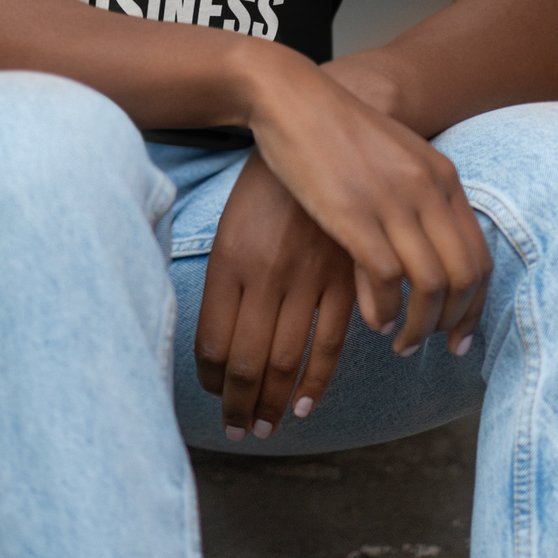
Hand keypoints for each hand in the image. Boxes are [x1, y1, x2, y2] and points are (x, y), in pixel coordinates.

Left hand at [195, 153, 354, 437]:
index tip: (213, 400)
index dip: (210, 383)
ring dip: (273, 403)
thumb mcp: (230, 228)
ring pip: (286, 361)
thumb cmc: (266, 184)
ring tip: (264, 428)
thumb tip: (216, 349)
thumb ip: (226, 285)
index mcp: (229, 260)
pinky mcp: (346, 275)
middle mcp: (266, 274)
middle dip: (238, 406)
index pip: (210, 345)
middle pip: (245, 362)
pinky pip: (330, 344)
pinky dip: (316, 382)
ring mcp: (308, 276)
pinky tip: (304, 405)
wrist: (316, 127)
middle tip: (238, 430)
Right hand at [236, 47, 492, 356]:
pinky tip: (374, 321)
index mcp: (442, 177)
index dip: (475, 306)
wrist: (292, 98)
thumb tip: (426, 259)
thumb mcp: (394, 161)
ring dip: (420, 325)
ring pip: (431, 284)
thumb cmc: (337, 133)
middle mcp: (427, 189)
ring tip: (401, 343)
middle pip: (464, 276)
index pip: (480, 256)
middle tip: (432, 348)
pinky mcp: (353, 212)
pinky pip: (387, 278)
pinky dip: (386, 310)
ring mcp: (393, 200)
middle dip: (453, 323)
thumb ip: (417, 202)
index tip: (459, 337)